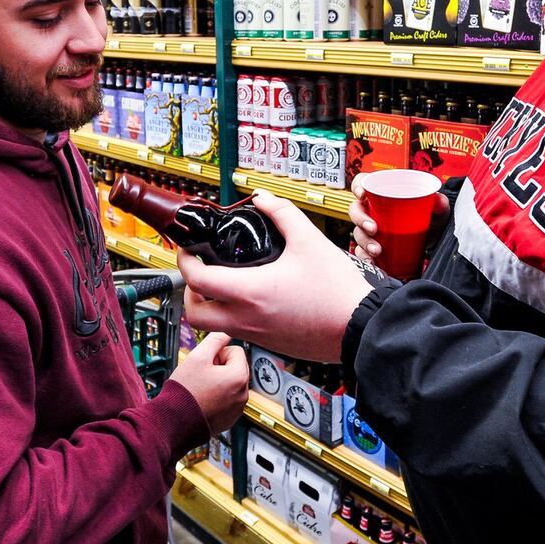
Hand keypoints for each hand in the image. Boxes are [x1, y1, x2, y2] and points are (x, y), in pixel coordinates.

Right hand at [167, 331, 249, 432]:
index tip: (205, 364)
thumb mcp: (197, 357)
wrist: (175, 422)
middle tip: (201, 375)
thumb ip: (214, 340)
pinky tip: (203, 400)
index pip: (235, 351)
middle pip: (235, 368)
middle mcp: (243, 393)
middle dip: (220, 368)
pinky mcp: (231, 419)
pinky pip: (228, 400)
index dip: (218, 354)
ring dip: (219, 382)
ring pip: (231, 384)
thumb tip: (225, 333)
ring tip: (201, 389)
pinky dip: (218, 398)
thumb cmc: (185, 391)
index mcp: (239, 376)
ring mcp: (238, 408)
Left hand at [178, 192, 373, 362]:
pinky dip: (232, 316)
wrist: (360, 327)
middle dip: (190, 291)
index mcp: (250, 292)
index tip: (188, 248)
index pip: (197, 279)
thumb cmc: (337, 291)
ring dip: (209, 305)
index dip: (184, 261)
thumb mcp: (309, 241)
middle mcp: (247, 318)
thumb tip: (264, 199)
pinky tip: (253, 298)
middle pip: (194, 313)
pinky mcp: (270, 344)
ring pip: (213, 326)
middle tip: (201, 271)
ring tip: (225, 283)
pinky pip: (237, 331)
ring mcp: (257, 335)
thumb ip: (283, 214)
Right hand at [349, 174, 450, 264]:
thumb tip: (438, 202)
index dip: (358, 186)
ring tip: (377, 250)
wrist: (432, 239)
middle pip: (356, 210)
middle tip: (374, 229)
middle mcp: (372, 210)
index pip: (362, 182)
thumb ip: (439, 202)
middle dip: (361, 220)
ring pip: (358, 232)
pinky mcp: (372, 246)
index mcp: (382, 194)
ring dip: (364, 242)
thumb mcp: (436, 208)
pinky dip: (364, 256)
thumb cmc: (428, 217)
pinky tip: (372, 262)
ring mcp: (370, 229)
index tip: (363, 194)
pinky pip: (362, 251)